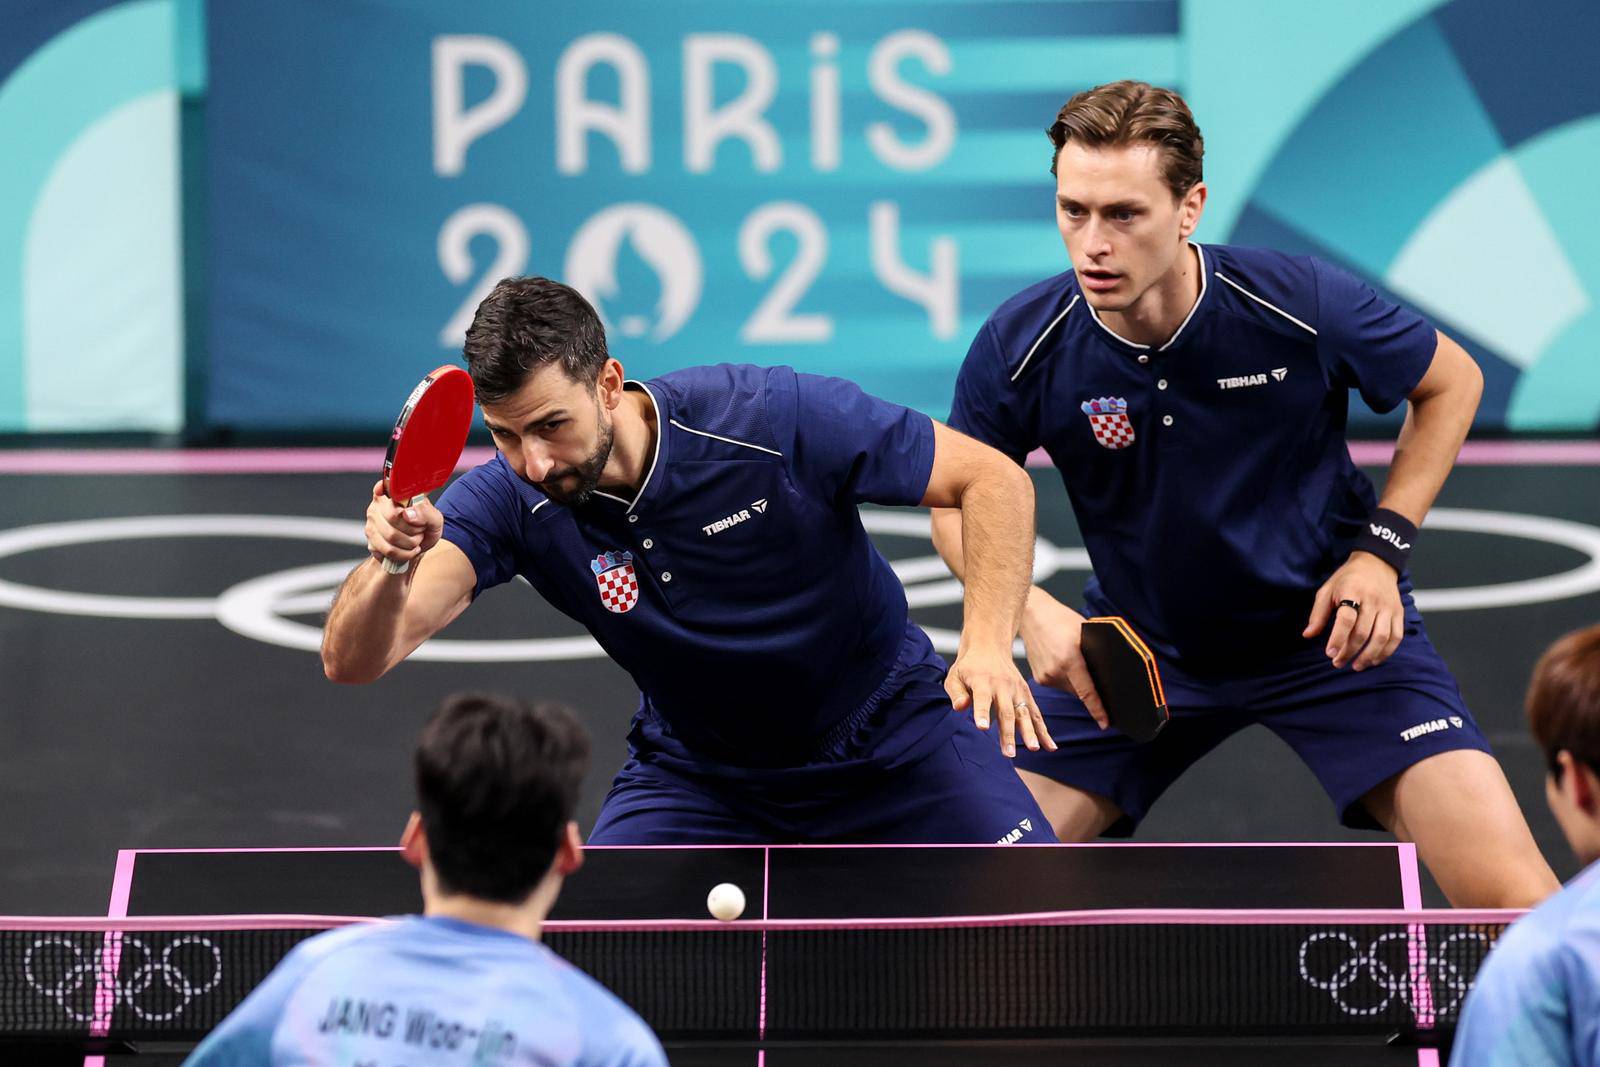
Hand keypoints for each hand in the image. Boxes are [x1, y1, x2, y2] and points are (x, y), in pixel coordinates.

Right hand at [364, 480, 443, 571]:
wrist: (421, 546)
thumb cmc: (426, 527)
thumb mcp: (434, 519)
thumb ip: (425, 512)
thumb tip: (407, 513)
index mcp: (392, 494)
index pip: (384, 487)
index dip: (387, 489)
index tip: (399, 497)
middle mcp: (377, 506)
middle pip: (393, 517)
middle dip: (414, 528)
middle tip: (420, 530)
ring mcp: (371, 524)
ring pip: (391, 536)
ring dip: (411, 543)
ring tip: (416, 540)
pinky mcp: (371, 542)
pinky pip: (389, 550)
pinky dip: (404, 554)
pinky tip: (409, 549)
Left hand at [945, 643, 1055, 756]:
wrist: (989, 645)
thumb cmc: (968, 666)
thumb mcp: (955, 675)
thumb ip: (956, 692)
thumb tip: (960, 708)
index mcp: (982, 681)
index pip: (982, 699)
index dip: (981, 713)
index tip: (981, 728)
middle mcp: (1002, 686)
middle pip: (1006, 711)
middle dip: (1008, 733)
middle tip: (1009, 753)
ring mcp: (1017, 690)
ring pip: (1024, 714)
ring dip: (1029, 733)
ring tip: (1033, 749)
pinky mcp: (1026, 694)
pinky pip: (1036, 714)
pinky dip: (1043, 730)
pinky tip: (1050, 746)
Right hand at [1018, 589, 1108, 728]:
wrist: (1032, 614)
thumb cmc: (1061, 619)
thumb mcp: (1084, 631)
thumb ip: (1095, 652)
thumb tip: (1109, 674)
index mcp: (1069, 659)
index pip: (1087, 692)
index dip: (1098, 710)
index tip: (1105, 724)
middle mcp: (1055, 671)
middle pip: (1079, 691)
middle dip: (1089, 689)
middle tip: (1093, 674)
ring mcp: (1045, 676)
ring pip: (1069, 688)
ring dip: (1076, 682)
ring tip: (1072, 659)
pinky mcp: (1038, 678)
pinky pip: (1059, 684)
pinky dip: (1065, 677)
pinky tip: (1063, 661)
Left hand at [1302, 551, 1404, 669]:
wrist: (1376, 563)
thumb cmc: (1347, 579)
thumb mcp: (1327, 590)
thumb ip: (1318, 613)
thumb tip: (1308, 635)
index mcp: (1352, 591)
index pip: (1346, 618)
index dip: (1338, 638)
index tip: (1330, 654)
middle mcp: (1373, 600)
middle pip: (1363, 631)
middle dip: (1350, 651)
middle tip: (1338, 663)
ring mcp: (1389, 607)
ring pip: (1382, 637)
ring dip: (1369, 655)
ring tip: (1356, 666)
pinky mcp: (1399, 612)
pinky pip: (1396, 636)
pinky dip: (1386, 651)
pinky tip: (1374, 660)